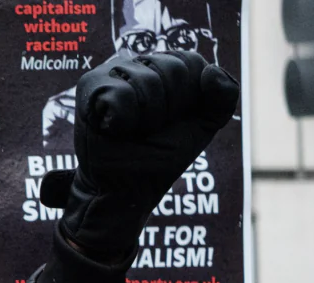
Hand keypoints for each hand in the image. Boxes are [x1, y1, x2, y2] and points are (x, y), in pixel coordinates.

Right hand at [40, 51, 237, 259]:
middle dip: (170, 109)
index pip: (192, 62)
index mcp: (165, 67)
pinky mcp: (89, 88)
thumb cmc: (160, 157)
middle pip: (173, 68)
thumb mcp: (203, 126)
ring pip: (146, 81)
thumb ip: (223, 97)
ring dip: (146, 118)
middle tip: (151, 129)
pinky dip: (124, 120)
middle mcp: (138, 63)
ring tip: (131, 131)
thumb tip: (210, 71)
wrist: (127, 189)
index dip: (190, 98)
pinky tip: (113, 129)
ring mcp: (112, 72)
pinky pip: (119, 94)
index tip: (174, 121)